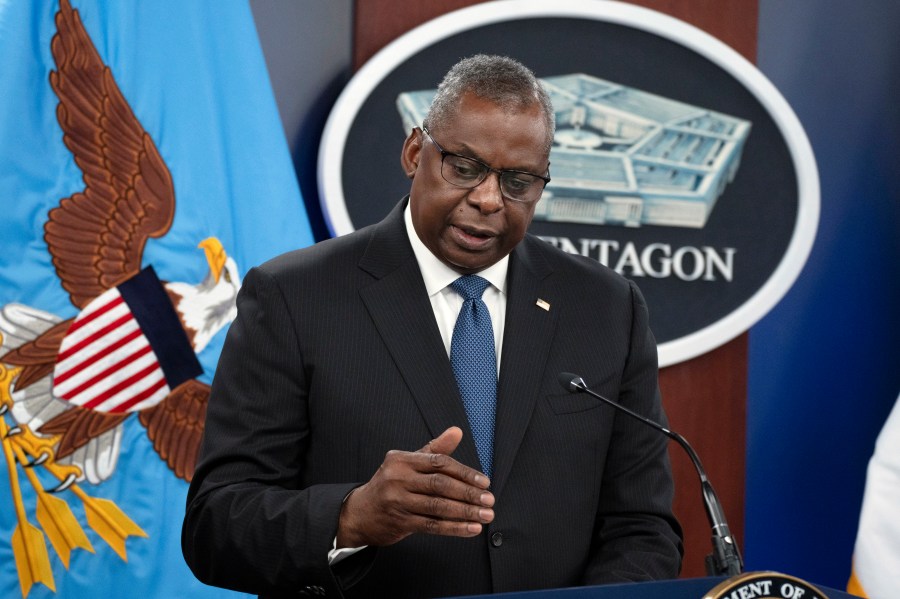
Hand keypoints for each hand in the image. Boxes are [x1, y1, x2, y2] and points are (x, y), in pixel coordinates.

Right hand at [336, 426, 493, 547]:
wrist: (360, 513)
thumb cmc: (391, 484)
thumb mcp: (408, 462)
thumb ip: (435, 449)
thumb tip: (457, 431)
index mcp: (402, 459)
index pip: (439, 463)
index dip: (464, 472)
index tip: (485, 482)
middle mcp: (397, 478)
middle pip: (440, 485)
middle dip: (468, 493)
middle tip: (489, 500)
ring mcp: (397, 501)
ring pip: (438, 507)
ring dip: (466, 512)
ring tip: (485, 515)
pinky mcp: (400, 522)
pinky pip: (432, 525)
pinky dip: (454, 527)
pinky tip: (471, 528)